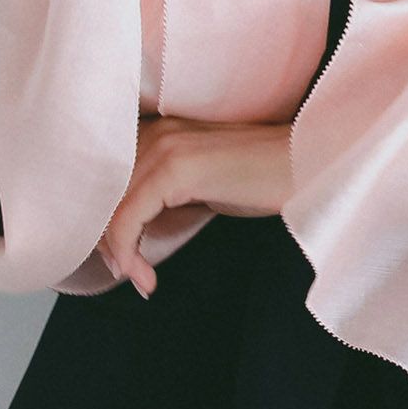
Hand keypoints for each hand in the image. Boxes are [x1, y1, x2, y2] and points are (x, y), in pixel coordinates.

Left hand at [98, 116, 294, 297]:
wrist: (307, 165)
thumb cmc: (261, 178)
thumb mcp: (202, 183)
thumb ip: (164, 192)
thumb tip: (130, 230)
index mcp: (160, 130)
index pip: (106, 177)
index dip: (103, 219)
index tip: (119, 257)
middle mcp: (156, 131)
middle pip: (100, 192)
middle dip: (104, 239)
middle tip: (127, 271)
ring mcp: (165, 147)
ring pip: (110, 208)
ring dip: (116, 253)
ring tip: (138, 278)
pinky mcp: (176, 170)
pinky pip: (128, 220)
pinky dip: (128, 255)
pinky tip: (147, 278)